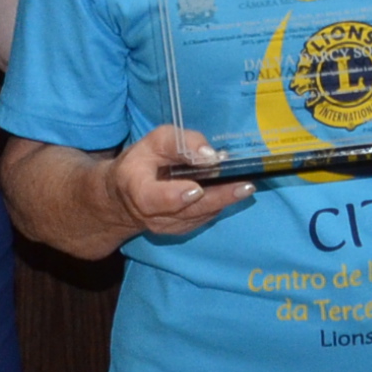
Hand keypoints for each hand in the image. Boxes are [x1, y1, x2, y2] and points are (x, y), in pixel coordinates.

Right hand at [107, 124, 250, 238]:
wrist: (126, 195)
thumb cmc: (143, 161)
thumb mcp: (156, 141)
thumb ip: (181, 143)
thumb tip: (210, 156)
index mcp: (135, 187)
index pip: (152, 199)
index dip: (174, 196)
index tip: (196, 189)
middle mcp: (150, 214)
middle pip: (187, 210)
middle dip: (218, 197)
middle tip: (245, 186)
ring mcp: (166, 227)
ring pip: (200, 215)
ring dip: (224, 200)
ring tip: (246, 186)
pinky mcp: (180, 230)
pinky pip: (203, 217)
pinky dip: (218, 203)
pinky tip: (232, 191)